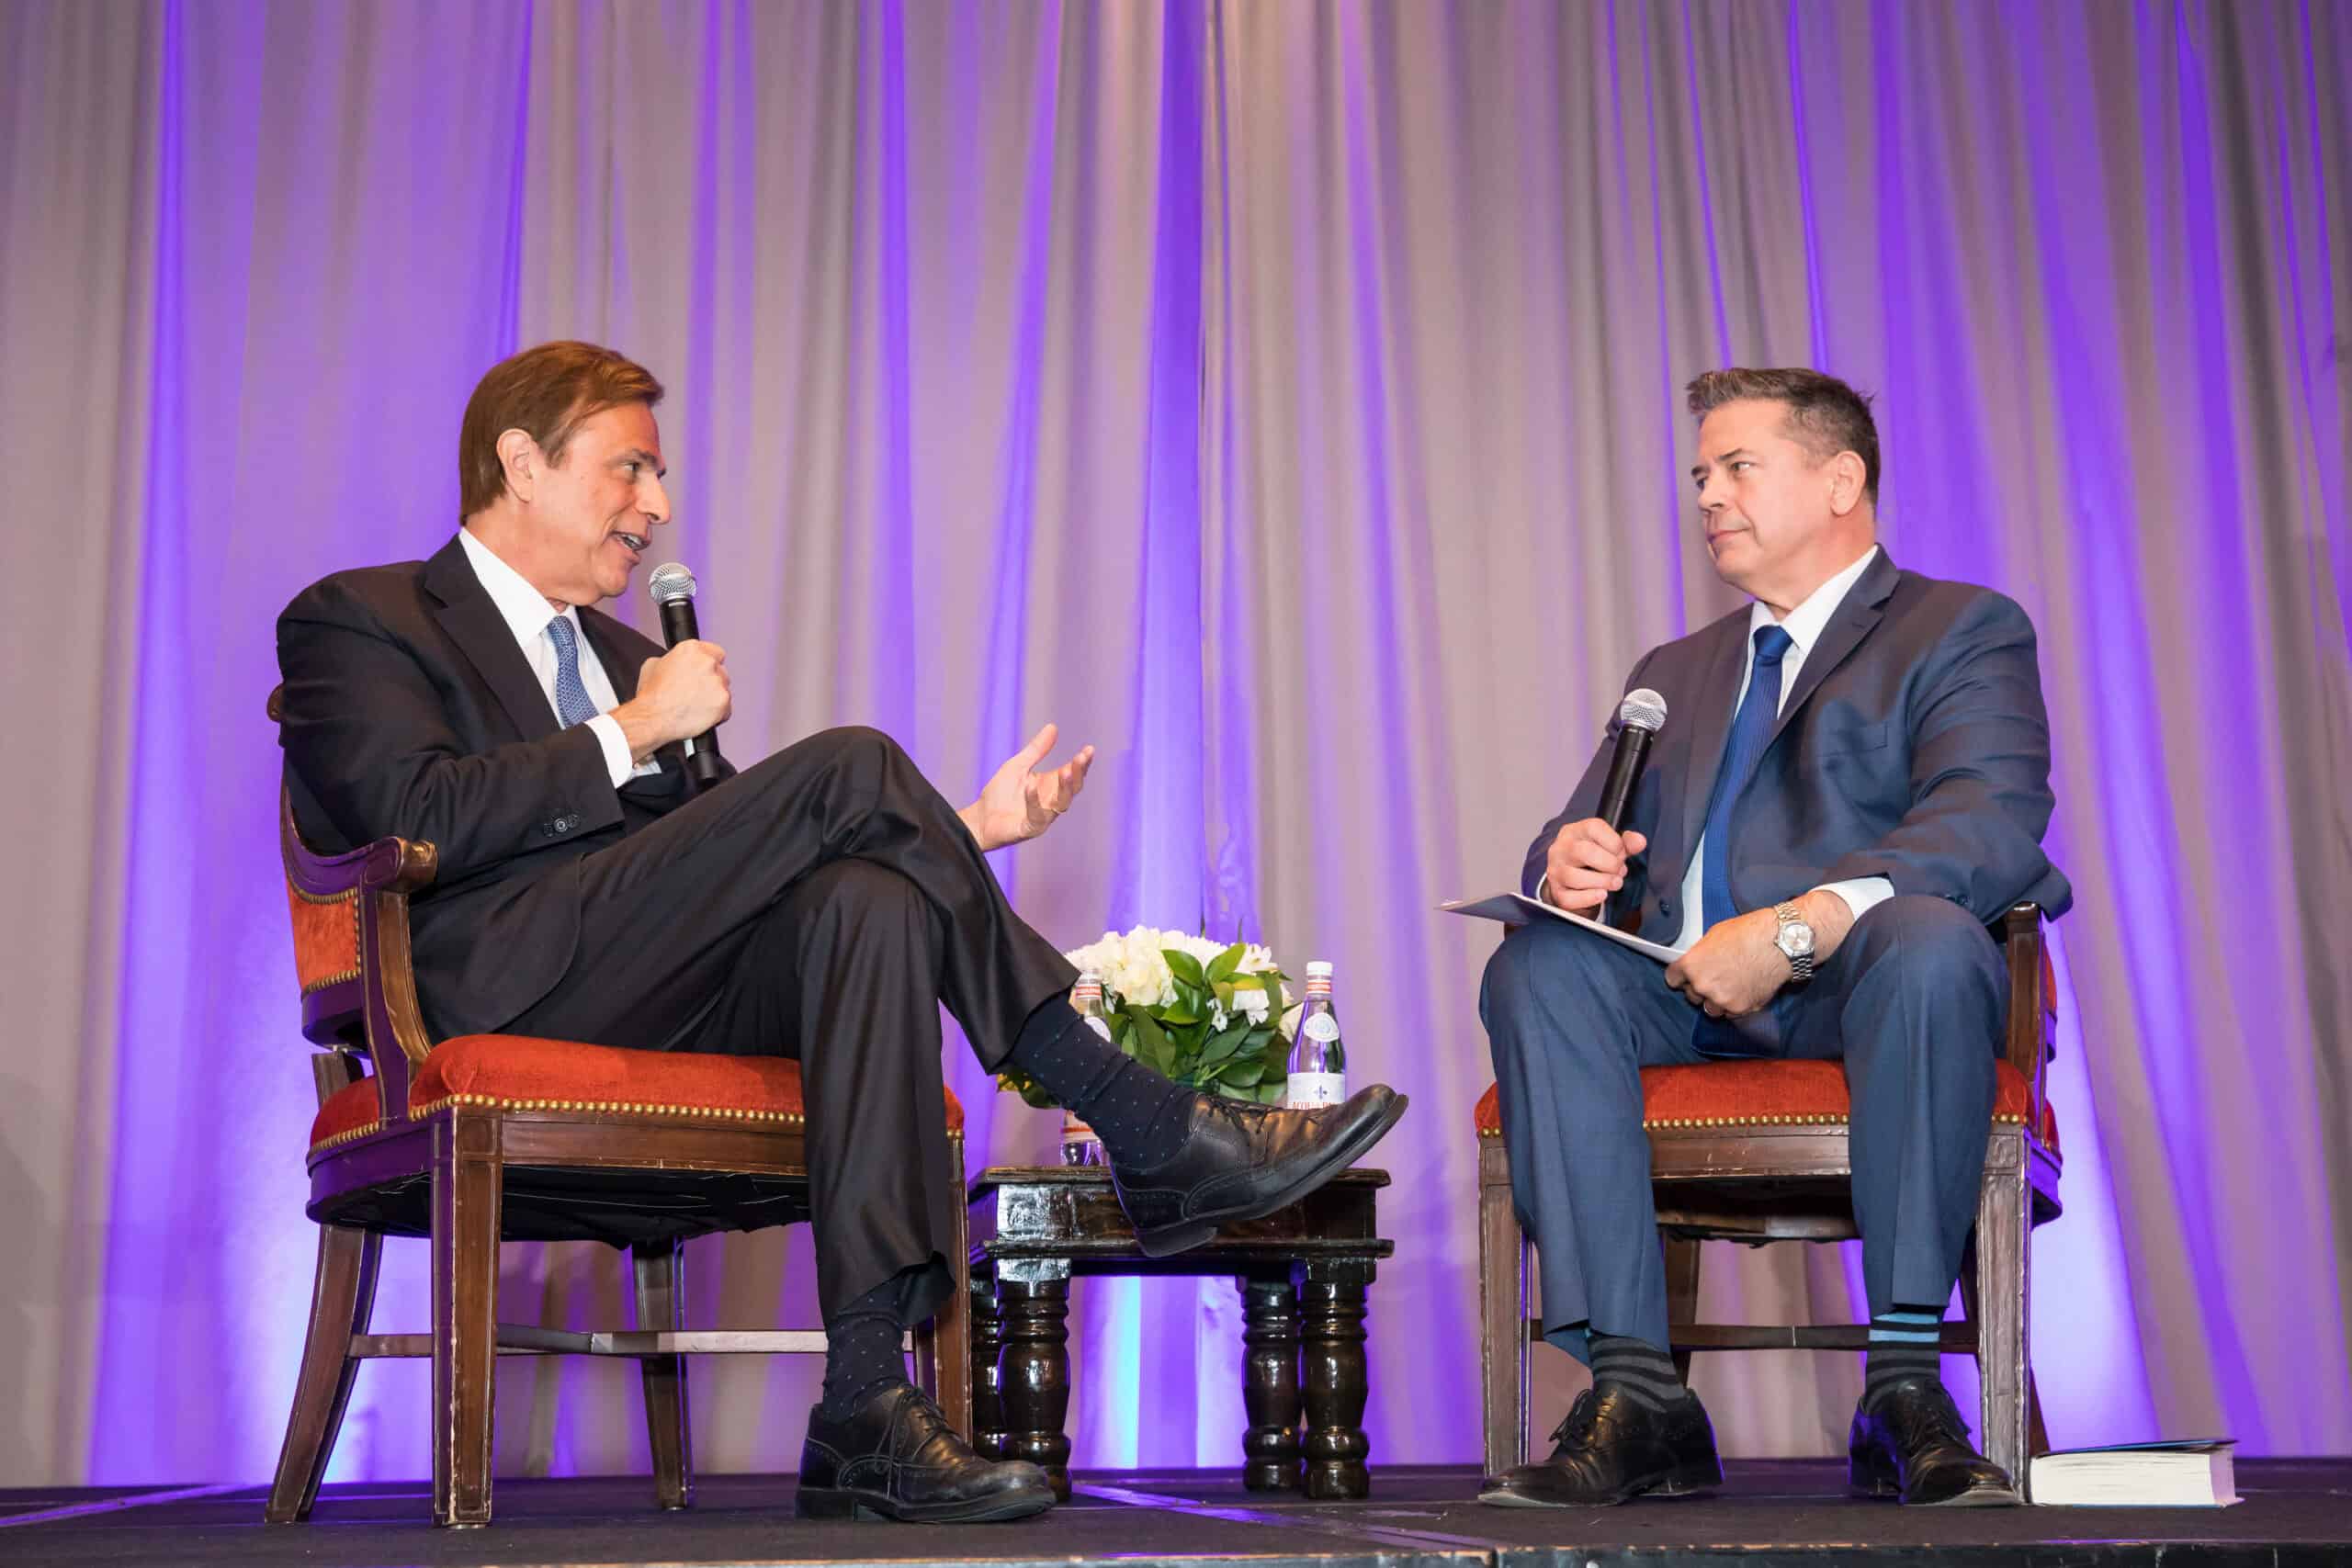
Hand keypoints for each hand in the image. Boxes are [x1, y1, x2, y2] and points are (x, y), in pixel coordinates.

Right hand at [614, 640, 730, 761]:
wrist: (651, 718)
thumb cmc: (651, 696)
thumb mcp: (653, 665)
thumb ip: (673, 659)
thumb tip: (678, 663)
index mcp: (691, 649)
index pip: (715, 652)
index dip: (709, 664)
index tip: (705, 673)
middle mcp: (707, 662)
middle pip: (721, 671)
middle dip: (711, 682)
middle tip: (696, 693)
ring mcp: (717, 682)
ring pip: (724, 690)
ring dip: (714, 697)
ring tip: (695, 706)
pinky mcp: (723, 701)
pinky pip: (727, 709)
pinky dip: (717, 715)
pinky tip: (701, 716)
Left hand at [960, 723, 1094, 851]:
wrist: (979, 818)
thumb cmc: (999, 794)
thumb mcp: (1018, 765)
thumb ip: (1037, 750)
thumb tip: (1053, 726)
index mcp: (1051, 786)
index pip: (1073, 773)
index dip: (1082, 763)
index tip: (1089, 749)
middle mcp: (1052, 802)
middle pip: (1073, 788)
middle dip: (1078, 773)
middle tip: (1081, 757)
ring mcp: (1043, 817)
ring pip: (1061, 803)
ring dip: (1064, 788)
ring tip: (1065, 771)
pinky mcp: (1030, 828)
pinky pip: (1036, 815)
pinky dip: (1033, 800)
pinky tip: (1031, 785)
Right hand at [1542, 818, 1647, 912]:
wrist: (1573, 880)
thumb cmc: (1593, 859)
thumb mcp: (1611, 846)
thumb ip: (1627, 843)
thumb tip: (1640, 841)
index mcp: (1575, 831)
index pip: (1593, 828)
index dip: (1615, 842)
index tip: (1621, 853)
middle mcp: (1560, 848)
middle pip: (1584, 852)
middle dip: (1610, 864)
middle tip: (1620, 871)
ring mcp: (1555, 871)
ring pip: (1574, 877)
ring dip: (1602, 882)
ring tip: (1615, 883)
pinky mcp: (1556, 892)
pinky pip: (1569, 898)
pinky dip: (1589, 898)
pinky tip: (1602, 895)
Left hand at [1664, 908, 1788, 1017]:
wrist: (1778, 944)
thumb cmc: (1748, 933)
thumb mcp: (1714, 936)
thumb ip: (1700, 954)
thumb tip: (1698, 963)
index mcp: (1691, 965)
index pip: (1673, 979)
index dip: (1680, 977)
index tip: (1685, 978)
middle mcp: (1702, 985)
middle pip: (1692, 995)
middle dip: (1701, 988)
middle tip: (1717, 978)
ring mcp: (1720, 1000)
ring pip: (1710, 1008)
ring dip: (1717, 1001)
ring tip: (1732, 985)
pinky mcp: (1740, 1009)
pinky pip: (1730, 1013)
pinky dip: (1735, 1005)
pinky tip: (1744, 990)